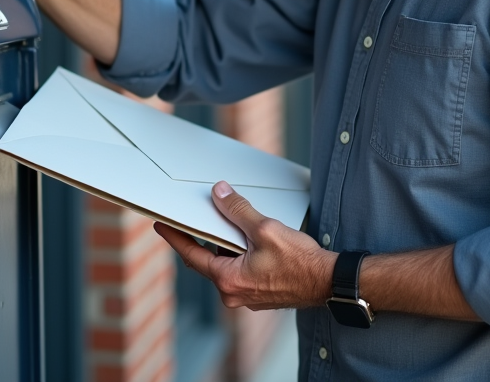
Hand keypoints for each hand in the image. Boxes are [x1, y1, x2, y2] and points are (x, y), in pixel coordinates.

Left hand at [155, 181, 333, 310]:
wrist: (327, 281)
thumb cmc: (300, 262)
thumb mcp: (265, 229)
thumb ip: (238, 211)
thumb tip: (219, 194)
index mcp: (228, 279)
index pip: (192, 255)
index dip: (175, 238)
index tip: (162, 226)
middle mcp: (233, 293)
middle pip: (207, 261)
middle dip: (201, 239)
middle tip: (192, 219)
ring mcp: (246, 296)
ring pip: (224, 266)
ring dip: (223, 247)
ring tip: (229, 225)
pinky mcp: (258, 294)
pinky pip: (238, 272)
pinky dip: (237, 256)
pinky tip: (247, 242)